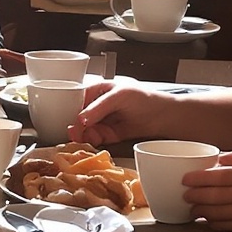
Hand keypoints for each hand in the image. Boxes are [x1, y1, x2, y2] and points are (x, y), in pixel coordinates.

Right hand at [68, 79, 183, 148]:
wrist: (163, 116)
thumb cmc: (144, 98)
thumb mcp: (119, 96)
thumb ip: (98, 108)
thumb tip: (80, 119)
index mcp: (99, 90)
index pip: (78, 99)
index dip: (70, 108)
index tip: (67, 117)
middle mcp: (99, 105)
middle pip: (79, 116)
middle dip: (76, 125)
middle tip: (74, 132)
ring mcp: (103, 120)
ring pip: (85, 129)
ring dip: (82, 134)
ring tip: (83, 137)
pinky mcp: (109, 133)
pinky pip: (95, 138)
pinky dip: (91, 141)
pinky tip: (91, 140)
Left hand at [178, 153, 231, 231]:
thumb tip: (217, 158)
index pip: (219, 176)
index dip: (198, 178)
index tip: (185, 179)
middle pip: (213, 195)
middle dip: (194, 196)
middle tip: (184, 194)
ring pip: (215, 213)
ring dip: (199, 211)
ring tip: (192, 207)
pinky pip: (224, 225)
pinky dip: (211, 222)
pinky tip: (206, 218)